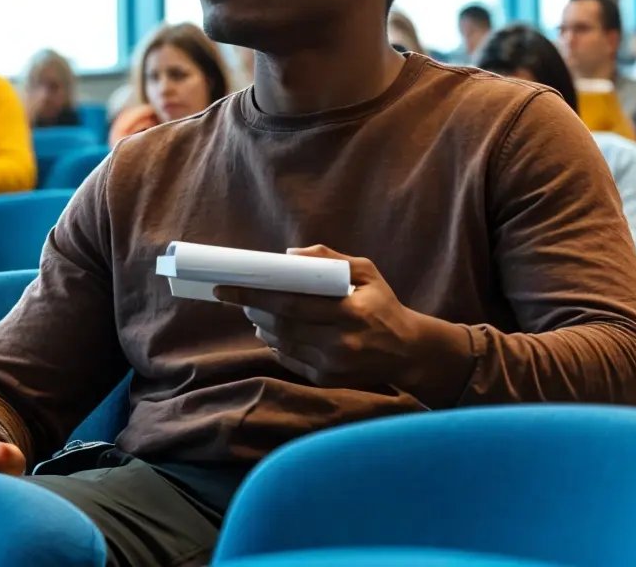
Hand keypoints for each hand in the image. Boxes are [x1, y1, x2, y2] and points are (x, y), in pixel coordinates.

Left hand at [215, 246, 471, 406]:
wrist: (408, 352)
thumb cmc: (384, 306)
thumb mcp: (368, 273)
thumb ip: (330, 260)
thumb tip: (288, 256)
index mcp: (350, 311)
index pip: (292, 303)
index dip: (256, 294)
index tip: (227, 287)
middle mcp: (340, 341)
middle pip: (281, 325)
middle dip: (252, 308)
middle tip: (234, 296)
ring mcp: (332, 364)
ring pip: (282, 343)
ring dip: (261, 326)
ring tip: (254, 311)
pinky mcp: (326, 379)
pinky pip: (289, 359)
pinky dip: (276, 344)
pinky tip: (273, 331)